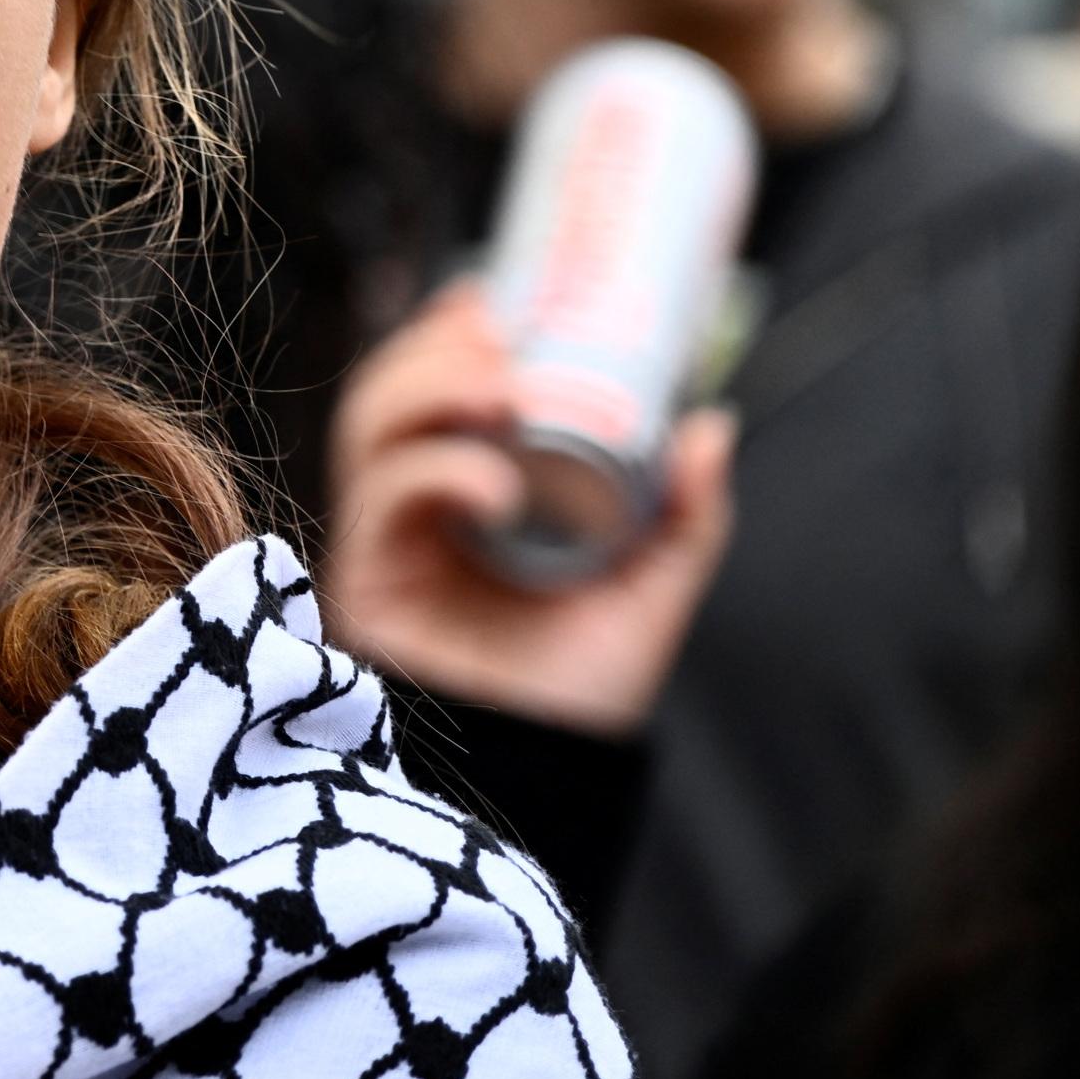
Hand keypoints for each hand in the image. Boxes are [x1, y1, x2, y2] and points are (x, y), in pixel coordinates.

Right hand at [319, 286, 735, 736]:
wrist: (543, 782)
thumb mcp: (646, 592)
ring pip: (368, 430)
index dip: (448, 336)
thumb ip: (681, 516)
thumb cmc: (574, 698)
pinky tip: (491, 483)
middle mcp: (413, 511)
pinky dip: (433, 473)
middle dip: (432, 350)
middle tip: (494, 334)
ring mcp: (385, 543)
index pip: (433, 394)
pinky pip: (380, 501)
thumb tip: (712, 422)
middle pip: (387, 395)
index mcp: (464, 498)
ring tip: (495, 392)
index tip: (494, 297)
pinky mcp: (368, 582)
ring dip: (424, 390)